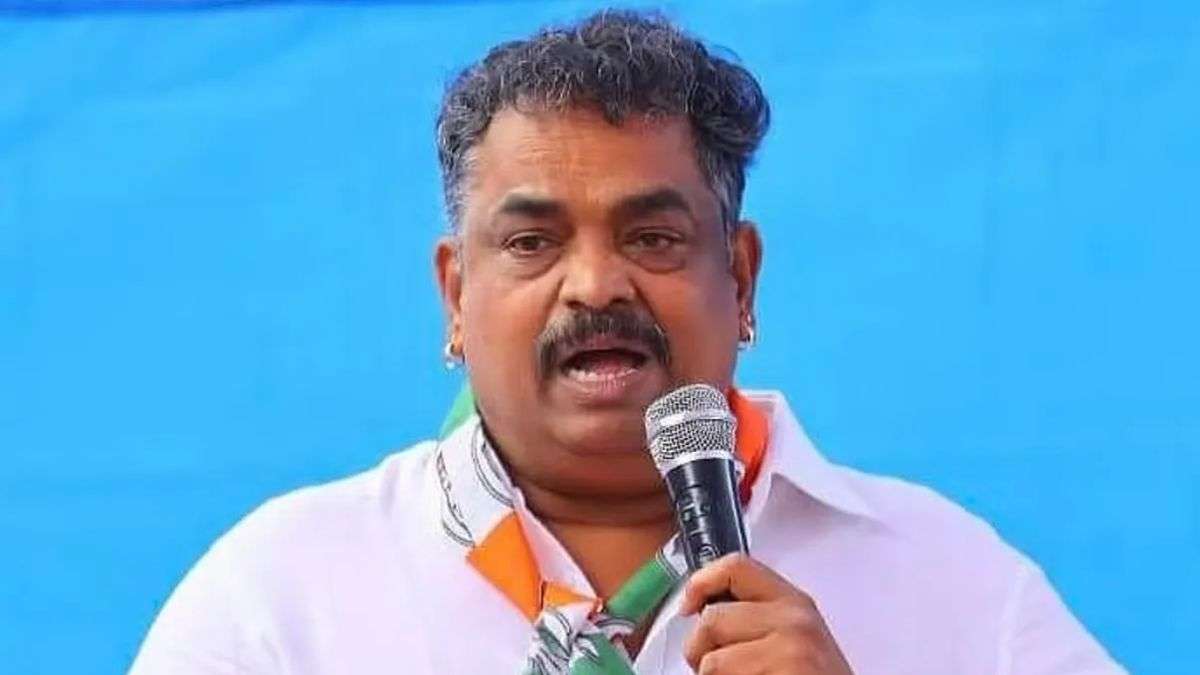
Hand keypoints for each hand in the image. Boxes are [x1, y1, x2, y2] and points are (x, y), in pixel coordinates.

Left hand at [679, 553, 853, 673]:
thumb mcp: (794, 636)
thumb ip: (756, 616)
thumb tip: (698, 606)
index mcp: (794, 601)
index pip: (736, 566)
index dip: (701, 581)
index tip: (688, 606)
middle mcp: (794, 619)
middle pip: (712, 619)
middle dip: (700, 650)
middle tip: (717, 670)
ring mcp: (791, 650)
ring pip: (711, 661)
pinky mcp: (785, 674)